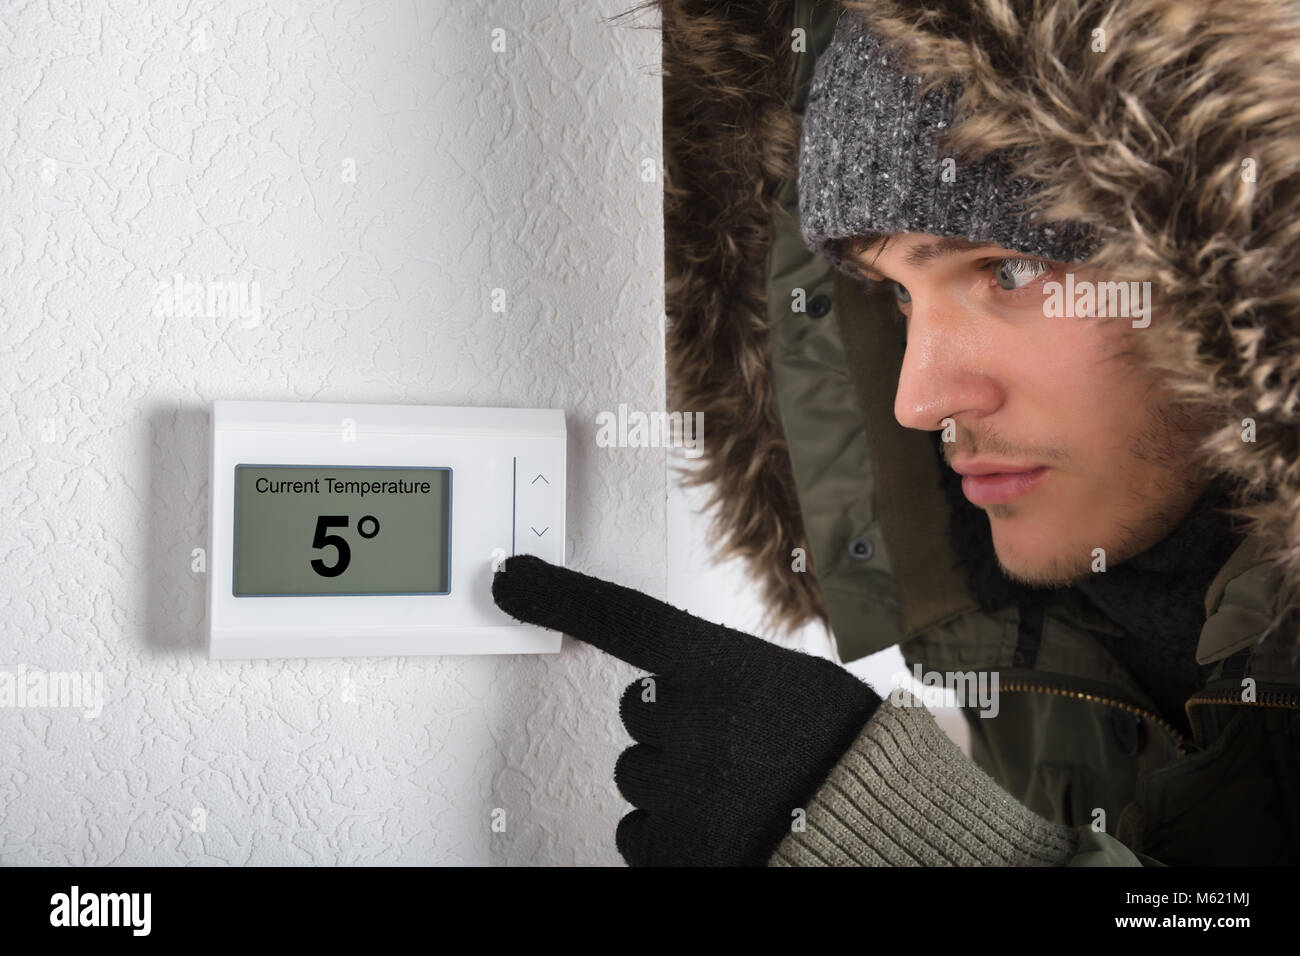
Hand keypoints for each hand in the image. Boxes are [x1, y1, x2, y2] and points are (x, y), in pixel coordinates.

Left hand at [491, 553, 881, 865]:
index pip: (628, 619)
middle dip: (673, 730)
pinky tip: (722, 833)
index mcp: (725, 668)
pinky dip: (671, 838)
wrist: (882, 831)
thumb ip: (725, 677)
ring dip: (673, 786)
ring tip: (737, 796)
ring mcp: (679, 790)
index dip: (562, 596)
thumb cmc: (842, 753)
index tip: (511, 578)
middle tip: (733, 749)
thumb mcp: (792, 686)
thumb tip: (677, 686)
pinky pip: (639, 836)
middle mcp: (693, 723)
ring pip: (637, 778)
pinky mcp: (673, 852)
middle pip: (639, 714)